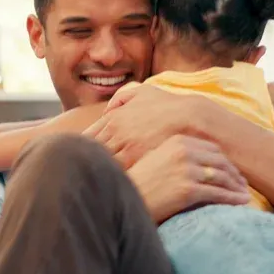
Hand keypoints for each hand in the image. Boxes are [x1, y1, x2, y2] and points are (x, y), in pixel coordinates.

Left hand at [85, 84, 217, 166]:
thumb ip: (121, 97)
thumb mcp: (144, 91)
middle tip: (86, 169)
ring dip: (101, 170)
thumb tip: (106, 111)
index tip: (83, 155)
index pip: (88, 137)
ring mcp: (124, 147)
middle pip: (92, 152)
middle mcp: (114, 132)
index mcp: (113, 118)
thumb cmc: (167, 105)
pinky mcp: (136, 160)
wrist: (190, 118)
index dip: (85, 148)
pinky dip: (115, 177)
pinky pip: (118, 171)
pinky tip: (115, 181)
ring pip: (102, 163)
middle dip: (89, 161)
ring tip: (98, 178)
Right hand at [125, 135, 252, 222]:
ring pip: (222, 177)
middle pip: (220, 161)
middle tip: (243, 184)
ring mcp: (186, 170)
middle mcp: (183, 152)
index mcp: (177, 141)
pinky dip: (233, 198)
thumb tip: (192, 160)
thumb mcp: (154, 159)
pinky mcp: (188, 190)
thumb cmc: (137, 183)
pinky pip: (218, 194)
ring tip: (244, 195)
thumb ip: (173, 153)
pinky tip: (240, 202)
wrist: (121, 200)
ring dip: (237, 187)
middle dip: (234, 174)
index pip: (211, 149)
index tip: (232, 171)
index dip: (225, 161)